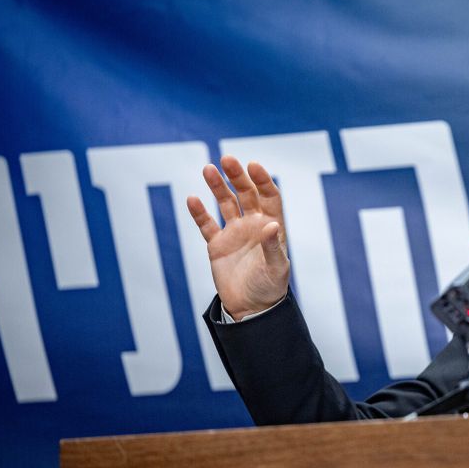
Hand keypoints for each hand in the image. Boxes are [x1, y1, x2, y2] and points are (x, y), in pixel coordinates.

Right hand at [187, 155, 289, 320]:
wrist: (251, 308)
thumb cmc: (270, 288)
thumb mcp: (276, 268)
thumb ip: (273, 246)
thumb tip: (271, 225)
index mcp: (272, 227)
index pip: (269, 197)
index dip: (262, 180)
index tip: (253, 165)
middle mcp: (253, 225)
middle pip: (246, 194)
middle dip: (237, 177)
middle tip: (227, 159)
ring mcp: (234, 233)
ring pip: (225, 204)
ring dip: (218, 186)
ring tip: (208, 169)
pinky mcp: (217, 245)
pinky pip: (206, 225)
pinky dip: (199, 213)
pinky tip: (192, 199)